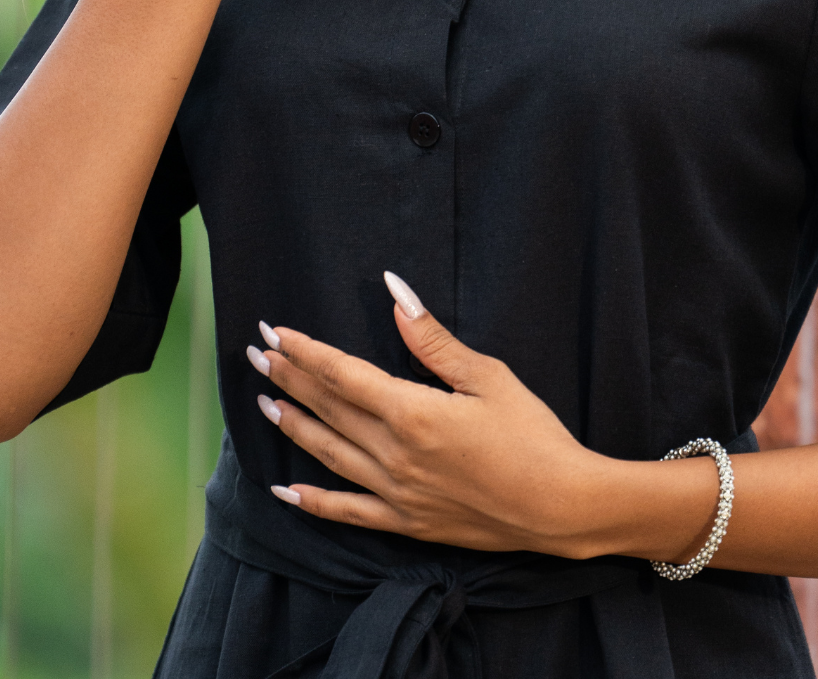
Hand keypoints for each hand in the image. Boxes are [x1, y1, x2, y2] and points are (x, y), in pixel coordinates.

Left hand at [245, 272, 620, 557]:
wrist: (562, 506)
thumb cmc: (533, 435)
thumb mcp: (488, 376)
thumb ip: (433, 339)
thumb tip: (395, 293)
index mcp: (413, 412)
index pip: (342, 374)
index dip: (305, 352)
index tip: (275, 332)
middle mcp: (394, 454)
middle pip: (328, 408)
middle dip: (289, 378)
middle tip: (255, 355)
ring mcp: (397, 493)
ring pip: (329, 453)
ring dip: (294, 426)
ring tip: (264, 404)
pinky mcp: (407, 524)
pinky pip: (347, 513)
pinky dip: (313, 502)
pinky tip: (285, 491)